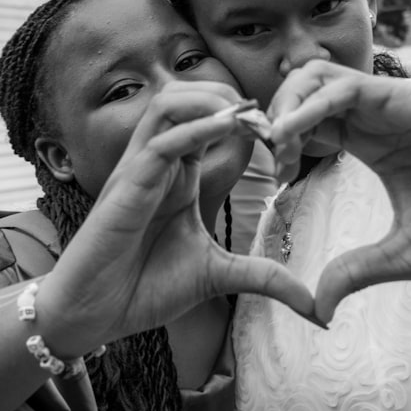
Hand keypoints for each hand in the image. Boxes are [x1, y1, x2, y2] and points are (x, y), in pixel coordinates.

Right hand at [38, 82, 316, 355]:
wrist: (94, 314)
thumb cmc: (144, 287)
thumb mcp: (218, 276)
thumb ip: (264, 277)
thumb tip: (315, 304)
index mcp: (177, 173)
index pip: (208, 120)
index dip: (247, 118)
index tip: (285, 135)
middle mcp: (157, 162)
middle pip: (187, 96)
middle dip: (232, 98)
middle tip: (273, 120)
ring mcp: (139, 170)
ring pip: (169, 105)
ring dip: (212, 102)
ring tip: (252, 117)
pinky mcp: (125, 187)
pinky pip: (159, 143)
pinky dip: (194, 129)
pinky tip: (228, 128)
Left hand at [267, 61, 410, 320]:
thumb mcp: (406, 254)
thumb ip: (358, 272)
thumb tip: (318, 309)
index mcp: (368, 144)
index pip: (307, 125)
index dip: (282, 144)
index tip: (276, 181)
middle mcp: (373, 118)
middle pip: (300, 92)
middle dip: (272, 120)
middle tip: (273, 160)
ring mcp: (387, 103)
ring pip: (313, 78)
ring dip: (284, 106)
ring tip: (280, 146)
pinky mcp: (404, 95)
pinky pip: (343, 86)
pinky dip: (308, 106)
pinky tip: (293, 136)